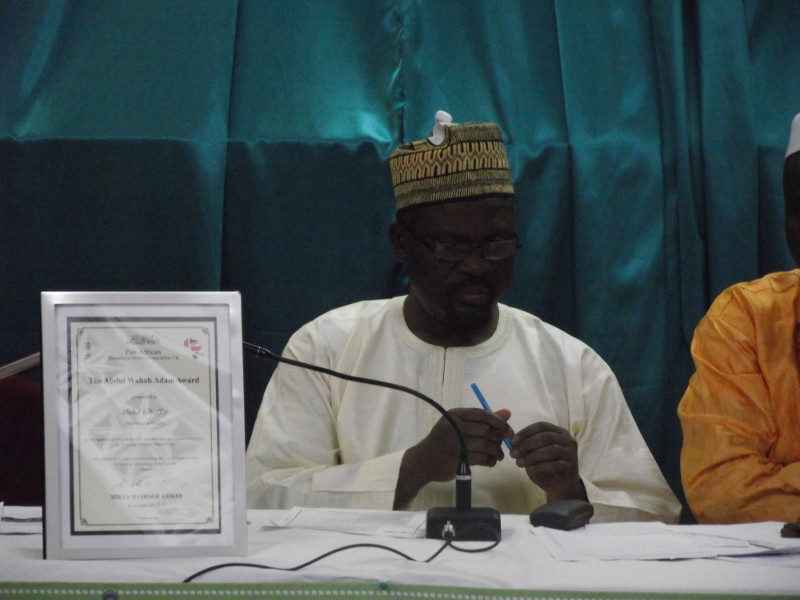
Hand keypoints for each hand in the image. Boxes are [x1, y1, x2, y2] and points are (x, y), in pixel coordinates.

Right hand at [394, 407, 511, 507]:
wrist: (423, 461)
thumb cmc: (442, 441)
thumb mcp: (458, 425)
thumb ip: (483, 419)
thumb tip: (507, 413)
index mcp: (455, 415)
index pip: (483, 415)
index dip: (499, 422)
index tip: (508, 431)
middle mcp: (455, 427)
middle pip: (486, 430)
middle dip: (498, 439)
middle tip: (501, 445)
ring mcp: (456, 444)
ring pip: (487, 446)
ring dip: (497, 451)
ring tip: (498, 455)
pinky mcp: (459, 459)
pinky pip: (483, 458)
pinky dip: (491, 460)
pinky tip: (491, 461)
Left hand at [510, 421, 585, 501]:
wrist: (559, 486)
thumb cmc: (544, 466)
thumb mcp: (532, 454)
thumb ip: (525, 446)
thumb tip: (511, 441)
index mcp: (557, 431)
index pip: (541, 426)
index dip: (526, 432)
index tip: (512, 441)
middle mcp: (566, 439)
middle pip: (546, 437)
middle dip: (527, 444)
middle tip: (513, 454)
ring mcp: (571, 452)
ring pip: (551, 450)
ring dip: (532, 456)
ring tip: (519, 463)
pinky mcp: (572, 465)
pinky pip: (556, 464)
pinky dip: (541, 466)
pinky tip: (530, 468)